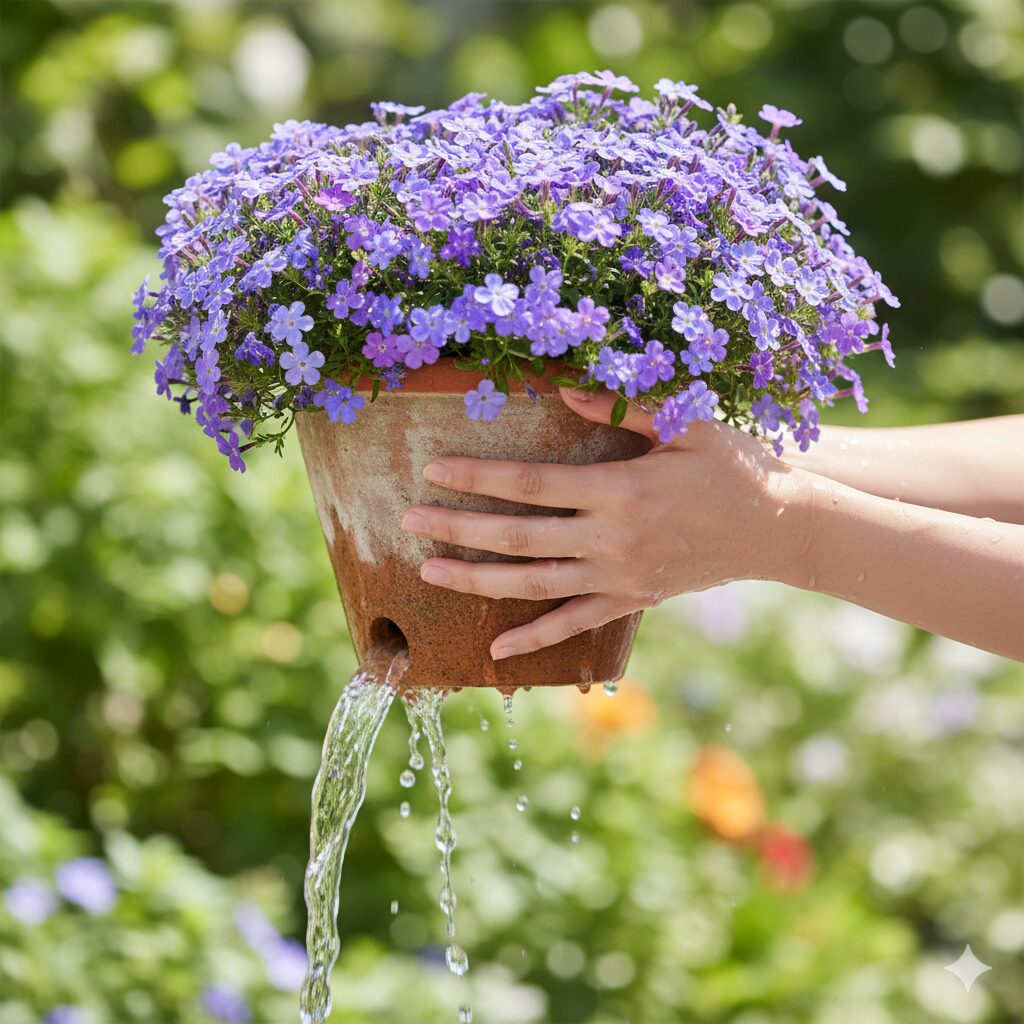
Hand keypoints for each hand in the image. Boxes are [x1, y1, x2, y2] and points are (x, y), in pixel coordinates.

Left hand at [400, 388, 807, 659]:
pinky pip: (573, 624)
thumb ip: (622, 407)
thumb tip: (562, 388)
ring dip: (477, 580)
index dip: (477, 476)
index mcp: (619, 489)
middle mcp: (611, 539)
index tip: (434, 470)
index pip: (530, 483)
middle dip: (457, 529)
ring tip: (429, 572)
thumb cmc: (735, 467)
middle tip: (407, 521)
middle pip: (517, 537)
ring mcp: (619, 577)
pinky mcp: (631, 601)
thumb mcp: (686, 424)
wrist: (780, 529)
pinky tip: (495, 649)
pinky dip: (534, 639)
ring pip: (533, 585)